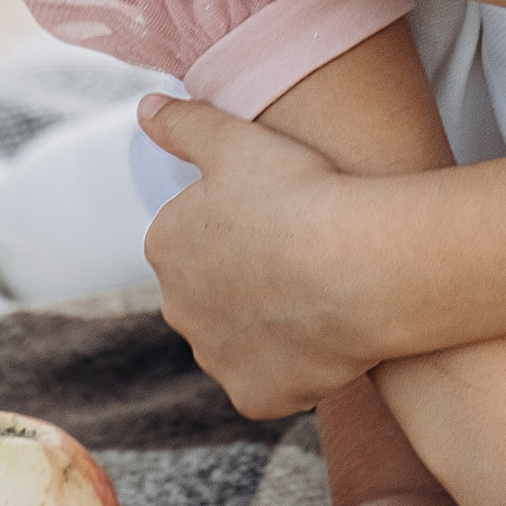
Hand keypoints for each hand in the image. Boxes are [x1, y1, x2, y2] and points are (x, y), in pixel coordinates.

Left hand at [138, 97, 383, 413]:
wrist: (360, 264)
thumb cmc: (302, 193)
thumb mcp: (237, 140)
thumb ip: (185, 124)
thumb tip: (145, 108)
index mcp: (165, 246)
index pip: (193, 239)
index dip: (241, 228)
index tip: (281, 217)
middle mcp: (178, 309)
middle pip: (212, 294)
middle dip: (247, 282)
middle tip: (303, 257)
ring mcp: (216, 358)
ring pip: (240, 340)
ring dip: (269, 326)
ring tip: (321, 296)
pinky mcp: (256, 396)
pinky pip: (272, 383)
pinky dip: (293, 368)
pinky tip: (326, 338)